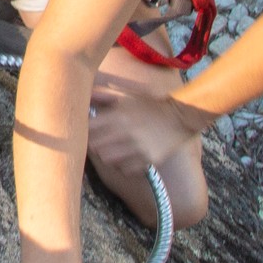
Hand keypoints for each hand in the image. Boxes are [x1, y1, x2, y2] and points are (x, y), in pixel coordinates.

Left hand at [85, 84, 214, 183]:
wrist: (180, 115)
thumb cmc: (149, 104)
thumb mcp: (126, 96)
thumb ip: (103, 95)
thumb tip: (83, 93)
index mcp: (118, 115)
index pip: (88, 129)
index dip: (84, 131)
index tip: (88, 131)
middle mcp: (126, 132)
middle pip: (94, 147)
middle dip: (95, 144)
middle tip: (100, 142)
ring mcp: (138, 147)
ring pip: (108, 160)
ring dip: (108, 156)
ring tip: (113, 150)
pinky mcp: (149, 159)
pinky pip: (125, 169)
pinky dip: (123, 166)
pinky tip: (127, 158)